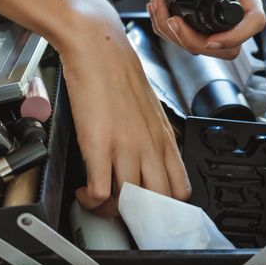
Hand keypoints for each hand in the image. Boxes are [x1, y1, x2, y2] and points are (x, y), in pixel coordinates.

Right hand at [60, 4, 190, 215]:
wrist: (99, 49)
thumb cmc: (120, 75)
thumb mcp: (150, 110)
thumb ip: (154, 138)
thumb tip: (151, 161)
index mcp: (164, 140)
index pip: (180, 190)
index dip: (166, 208)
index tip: (149, 210)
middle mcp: (149, 147)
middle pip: (157, 202)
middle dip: (138, 215)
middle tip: (122, 212)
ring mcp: (125, 147)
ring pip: (127, 201)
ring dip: (110, 209)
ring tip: (99, 201)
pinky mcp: (98, 145)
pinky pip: (99, 191)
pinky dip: (91, 199)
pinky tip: (85, 191)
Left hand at [147, 0, 265, 59]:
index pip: (254, 20)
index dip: (236, 36)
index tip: (211, 39)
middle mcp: (231, 4)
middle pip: (229, 45)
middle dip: (196, 42)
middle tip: (171, 21)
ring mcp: (216, 15)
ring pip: (206, 46)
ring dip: (176, 37)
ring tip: (157, 9)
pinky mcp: (200, 19)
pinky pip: (189, 39)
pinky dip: (169, 32)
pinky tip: (158, 11)